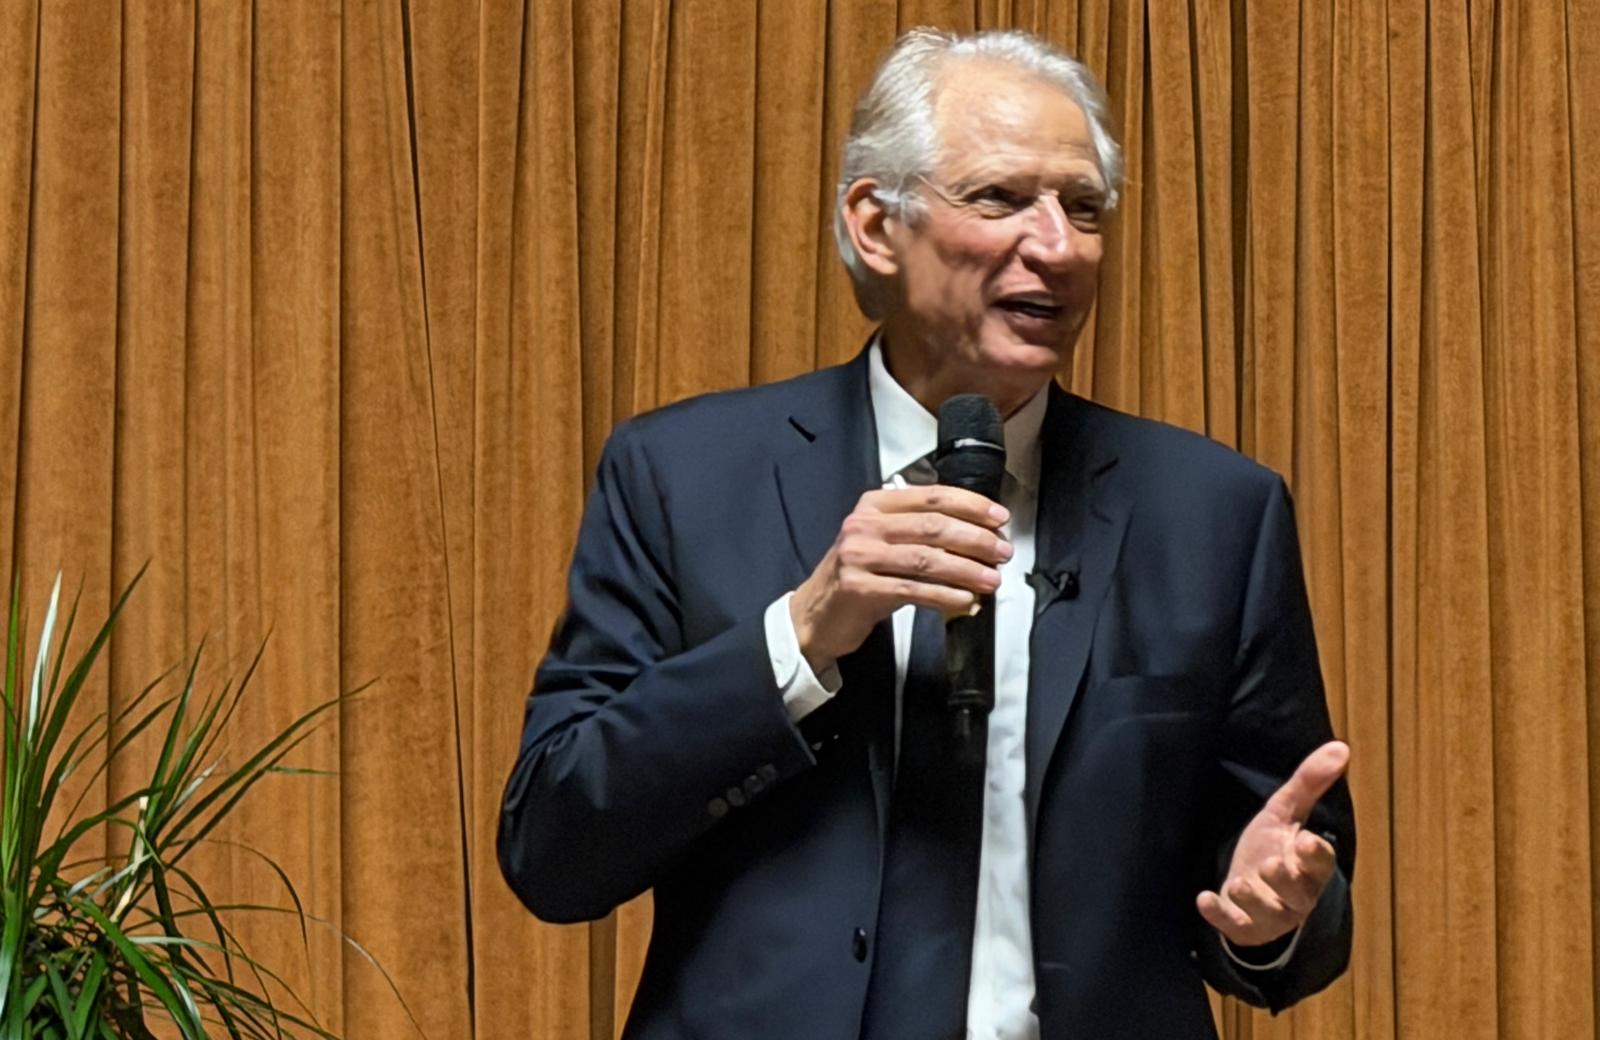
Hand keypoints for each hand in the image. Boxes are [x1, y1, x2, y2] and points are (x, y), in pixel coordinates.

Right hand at [790, 485, 1010, 671]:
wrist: (814, 616)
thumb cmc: (858, 579)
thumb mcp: (883, 544)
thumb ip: (921, 534)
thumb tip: (978, 537)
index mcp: (874, 505)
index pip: (932, 496)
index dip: (971, 505)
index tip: (999, 518)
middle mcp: (864, 525)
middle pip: (933, 525)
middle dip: (976, 539)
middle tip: (1002, 552)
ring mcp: (859, 556)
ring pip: (927, 558)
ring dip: (967, 569)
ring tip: (992, 579)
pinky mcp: (859, 588)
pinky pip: (913, 589)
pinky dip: (945, 595)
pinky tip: (966, 600)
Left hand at [1196, 740, 1348, 947]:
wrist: (1248, 890)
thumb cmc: (1273, 847)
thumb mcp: (1284, 813)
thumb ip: (1309, 782)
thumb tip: (1341, 746)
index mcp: (1310, 865)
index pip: (1321, 863)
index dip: (1316, 854)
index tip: (1307, 840)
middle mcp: (1296, 894)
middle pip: (1299, 892)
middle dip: (1286, 879)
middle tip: (1271, 864)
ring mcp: (1271, 914)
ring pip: (1270, 914)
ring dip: (1254, 900)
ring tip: (1240, 884)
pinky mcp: (1246, 927)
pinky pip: (1236, 927)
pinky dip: (1220, 915)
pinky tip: (1204, 899)